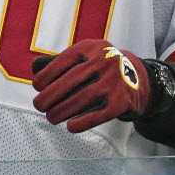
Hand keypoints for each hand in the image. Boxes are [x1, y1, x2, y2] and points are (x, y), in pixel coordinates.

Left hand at [32, 39, 149, 132]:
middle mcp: (105, 61)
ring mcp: (115, 81)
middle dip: (49, 96)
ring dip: (60, 112)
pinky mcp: (122, 101)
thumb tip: (34, 67)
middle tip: (39, 106)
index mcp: (93, 48)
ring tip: (51, 117)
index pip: (64, 60)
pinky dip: (81, 123)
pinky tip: (70, 126)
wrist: (139, 78)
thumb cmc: (102, 68)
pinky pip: (98, 115)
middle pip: (70, 81)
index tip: (37, 87)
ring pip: (81, 99)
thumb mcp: (86, 56)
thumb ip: (61, 61)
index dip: (46, 76)